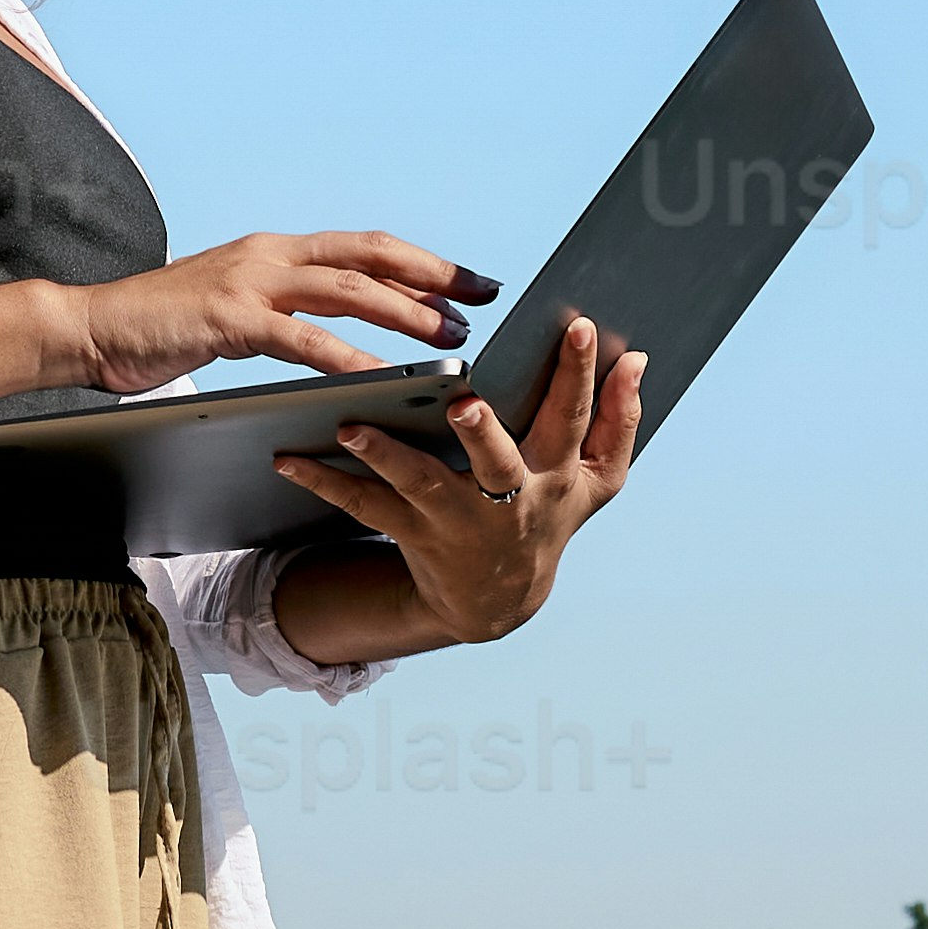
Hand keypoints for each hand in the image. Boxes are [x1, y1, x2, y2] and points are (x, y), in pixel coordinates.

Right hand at [41, 229, 483, 399]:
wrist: (91, 327)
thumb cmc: (165, 326)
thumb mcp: (240, 310)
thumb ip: (289, 312)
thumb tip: (345, 333)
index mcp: (278, 251)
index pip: (367, 248)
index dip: (425, 263)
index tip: (474, 281)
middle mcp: (271, 254)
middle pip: (371, 256)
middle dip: (433, 277)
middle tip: (483, 299)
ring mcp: (250, 282)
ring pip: (347, 288)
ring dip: (403, 312)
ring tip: (447, 336)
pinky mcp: (228, 317)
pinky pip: (299, 336)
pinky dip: (343, 355)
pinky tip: (377, 375)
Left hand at [279, 314, 645, 644]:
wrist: (497, 602)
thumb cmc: (549, 516)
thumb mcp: (597, 481)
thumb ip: (620, 420)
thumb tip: (638, 358)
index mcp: (557, 476)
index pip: (571, 418)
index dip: (577, 375)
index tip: (574, 326)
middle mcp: (510, 502)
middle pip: (498, 465)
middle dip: (483, 434)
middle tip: (461, 402)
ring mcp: (459, 523)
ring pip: (419, 486)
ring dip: (384, 456)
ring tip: (349, 426)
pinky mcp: (413, 534)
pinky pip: (364, 507)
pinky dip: (325, 481)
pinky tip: (289, 456)